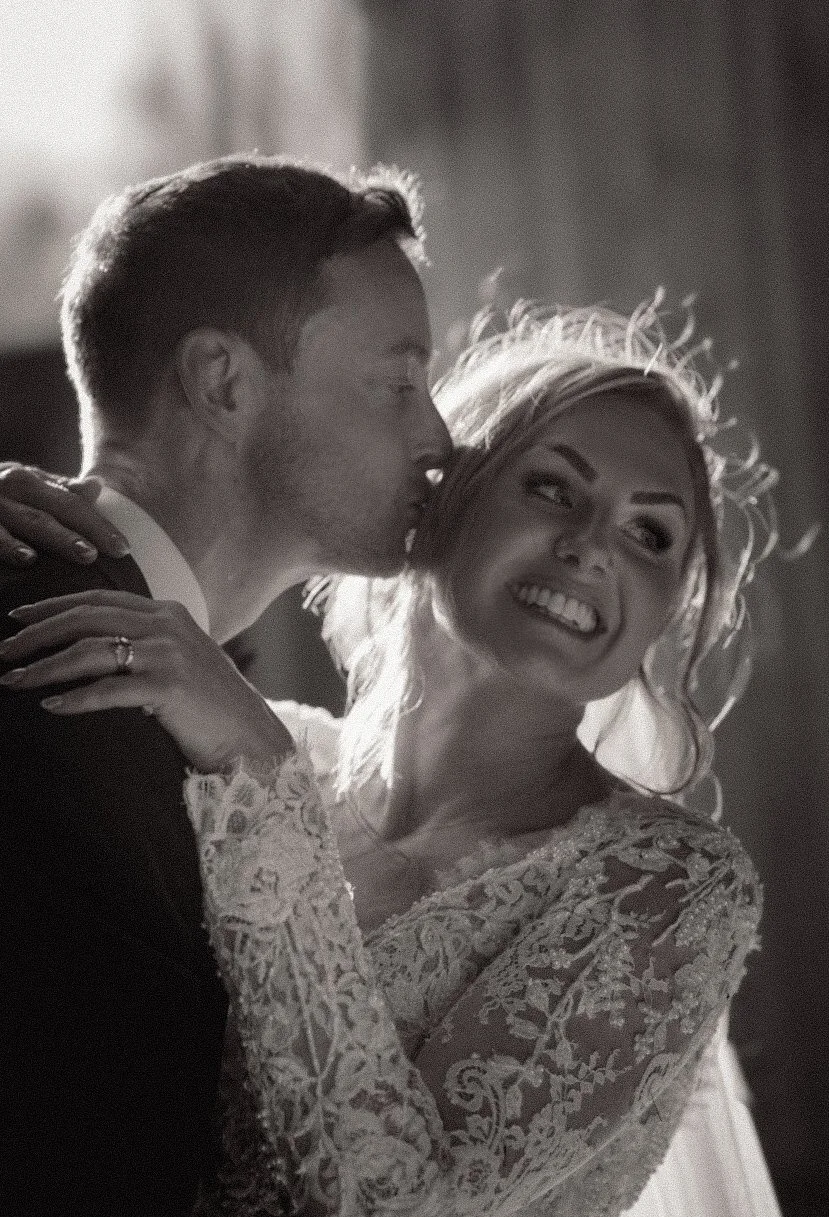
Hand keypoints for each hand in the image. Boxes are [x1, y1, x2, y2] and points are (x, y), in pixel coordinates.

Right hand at [0, 463, 129, 564]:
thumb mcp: (26, 485)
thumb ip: (59, 491)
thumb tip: (95, 487)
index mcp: (28, 480)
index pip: (71, 503)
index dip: (98, 525)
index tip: (124, 549)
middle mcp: (7, 488)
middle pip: (50, 513)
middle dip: (76, 534)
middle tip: (100, 554)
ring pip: (21, 523)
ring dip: (49, 540)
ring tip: (75, 555)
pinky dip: (6, 546)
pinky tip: (24, 559)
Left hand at [0, 589, 294, 773]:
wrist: (252, 738)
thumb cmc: (211, 708)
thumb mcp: (180, 662)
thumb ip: (147, 645)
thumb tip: (98, 648)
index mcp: (168, 613)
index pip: (98, 598)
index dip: (53, 605)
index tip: (17, 616)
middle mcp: (168, 625)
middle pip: (87, 617)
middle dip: (37, 632)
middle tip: (2, 649)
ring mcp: (170, 654)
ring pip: (91, 650)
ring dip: (44, 666)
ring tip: (12, 681)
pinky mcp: (171, 687)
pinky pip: (109, 689)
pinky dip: (75, 698)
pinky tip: (50, 707)